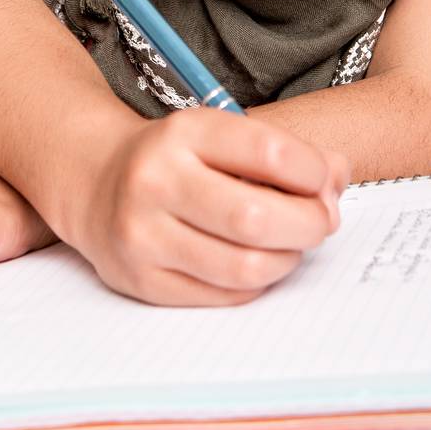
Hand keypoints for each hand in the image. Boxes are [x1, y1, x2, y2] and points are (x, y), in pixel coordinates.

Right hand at [72, 109, 349, 307]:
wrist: (94, 180)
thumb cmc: (176, 157)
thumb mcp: (221, 134)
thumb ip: (286, 151)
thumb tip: (336, 180)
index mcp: (183, 133)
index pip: (269, 152)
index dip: (314, 173)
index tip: (323, 181)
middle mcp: (156, 181)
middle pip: (257, 218)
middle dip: (309, 225)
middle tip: (320, 222)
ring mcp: (143, 235)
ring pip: (245, 267)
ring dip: (287, 260)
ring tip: (289, 245)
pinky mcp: (141, 280)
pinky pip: (224, 296)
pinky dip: (256, 284)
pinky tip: (256, 263)